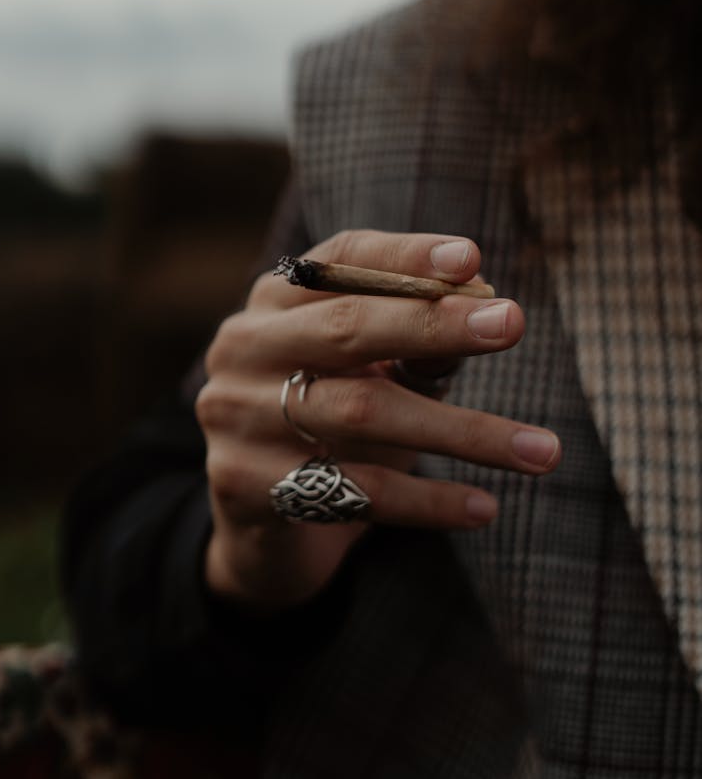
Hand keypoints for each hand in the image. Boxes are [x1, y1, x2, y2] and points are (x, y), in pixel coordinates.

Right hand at [196, 229, 560, 610]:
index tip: (473, 258)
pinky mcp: (243, 482)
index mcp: (275, 300)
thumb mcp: (373, 371)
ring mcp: (237, 413)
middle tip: (513, 323)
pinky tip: (483, 506)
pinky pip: (353, 489)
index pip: (339, 260)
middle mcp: (245, 346)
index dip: (405, 256)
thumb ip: (417, 342)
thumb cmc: (333, 421)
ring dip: (461, 430)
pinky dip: (427, 500)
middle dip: (436, 323)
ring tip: (541, 450)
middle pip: (346, 326)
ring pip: (361, 412)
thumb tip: (489, 312)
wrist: (259, 521)